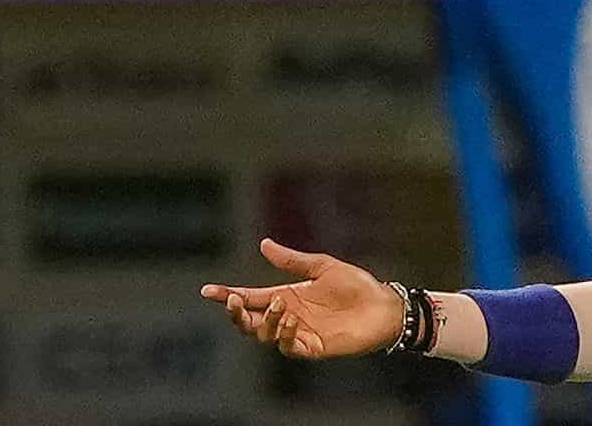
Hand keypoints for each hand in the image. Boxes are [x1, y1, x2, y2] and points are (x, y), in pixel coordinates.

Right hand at [200, 238, 403, 359]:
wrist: (383, 305)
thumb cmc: (356, 286)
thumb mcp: (322, 266)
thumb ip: (292, 260)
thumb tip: (263, 244)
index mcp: (286, 295)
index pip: (250, 297)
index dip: (228, 295)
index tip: (207, 291)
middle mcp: (288, 316)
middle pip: (250, 322)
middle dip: (237, 314)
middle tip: (235, 300)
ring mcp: (299, 333)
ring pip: (265, 336)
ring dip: (265, 322)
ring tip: (278, 304)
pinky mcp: (314, 347)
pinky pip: (289, 347)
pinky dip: (285, 334)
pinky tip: (290, 319)